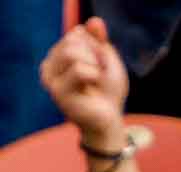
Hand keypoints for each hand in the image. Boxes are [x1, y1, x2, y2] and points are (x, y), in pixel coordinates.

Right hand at [39, 19, 129, 148]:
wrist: (110, 120)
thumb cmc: (107, 91)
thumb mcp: (107, 60)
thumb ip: (99, 40)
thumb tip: (95, 22)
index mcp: (57, 55)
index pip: (76, 35)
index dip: (97, 47)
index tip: (102, 65)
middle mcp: (48, 65)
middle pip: (73, 42)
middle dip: (96, 56)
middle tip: (102, 75)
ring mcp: (50, 79)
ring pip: (73, 53)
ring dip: (95, 66)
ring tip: (98, 81)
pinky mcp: (58, 92)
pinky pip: (80, 70)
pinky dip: (95, 76)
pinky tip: (94, 88)